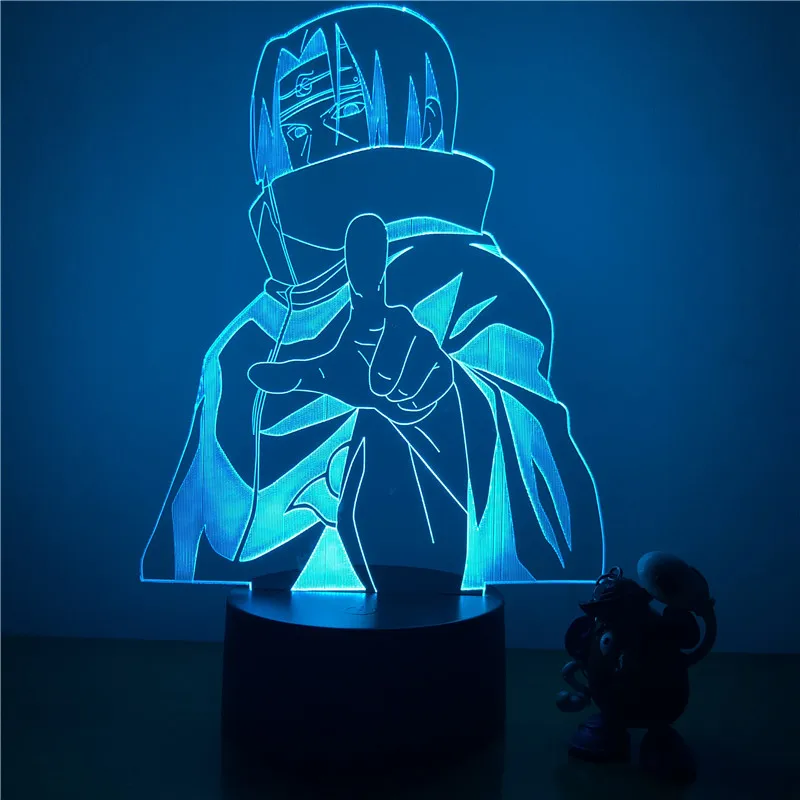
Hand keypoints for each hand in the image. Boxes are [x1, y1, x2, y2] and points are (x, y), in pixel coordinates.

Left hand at [248, 214, 453, 424]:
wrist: (405, 403)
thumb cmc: (361, 376)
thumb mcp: (323, 376)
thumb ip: (291, 374)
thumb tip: (253, 373)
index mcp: (368, 314)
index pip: (367, 280)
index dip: (365, 254)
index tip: (366, 220)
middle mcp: (398, 318)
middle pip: (395, 334)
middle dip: (383, 370)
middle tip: (375, 388)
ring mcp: (425, 339)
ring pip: (410, 367)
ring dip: (395, 391)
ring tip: (392, 392)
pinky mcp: (445, 363)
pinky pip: (428, 386)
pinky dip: (413, 402)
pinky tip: (411, 397)